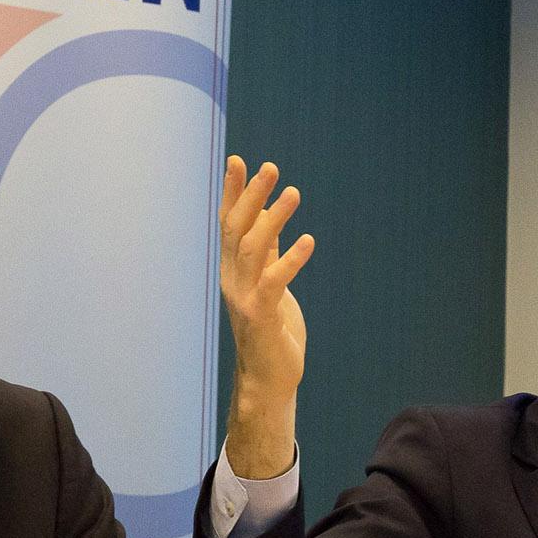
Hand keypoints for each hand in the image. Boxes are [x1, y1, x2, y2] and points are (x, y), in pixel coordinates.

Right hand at [218, 156, 314, 479]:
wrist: (268, 377)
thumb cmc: (271, 328)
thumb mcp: (268, 282)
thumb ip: (267, 252)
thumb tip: (269, 217)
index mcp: (233, 269)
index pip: (230, 223)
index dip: (234, 192)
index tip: (239, 160)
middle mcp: (232, 279)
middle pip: (238, 229)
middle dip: (251, 195)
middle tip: (270, 167)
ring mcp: (244, 297)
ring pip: (254, 249)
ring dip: (273, 218)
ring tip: (293, 193)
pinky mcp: (262, 315)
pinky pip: (274, 281)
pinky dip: (291, 259)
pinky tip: (308, 240)